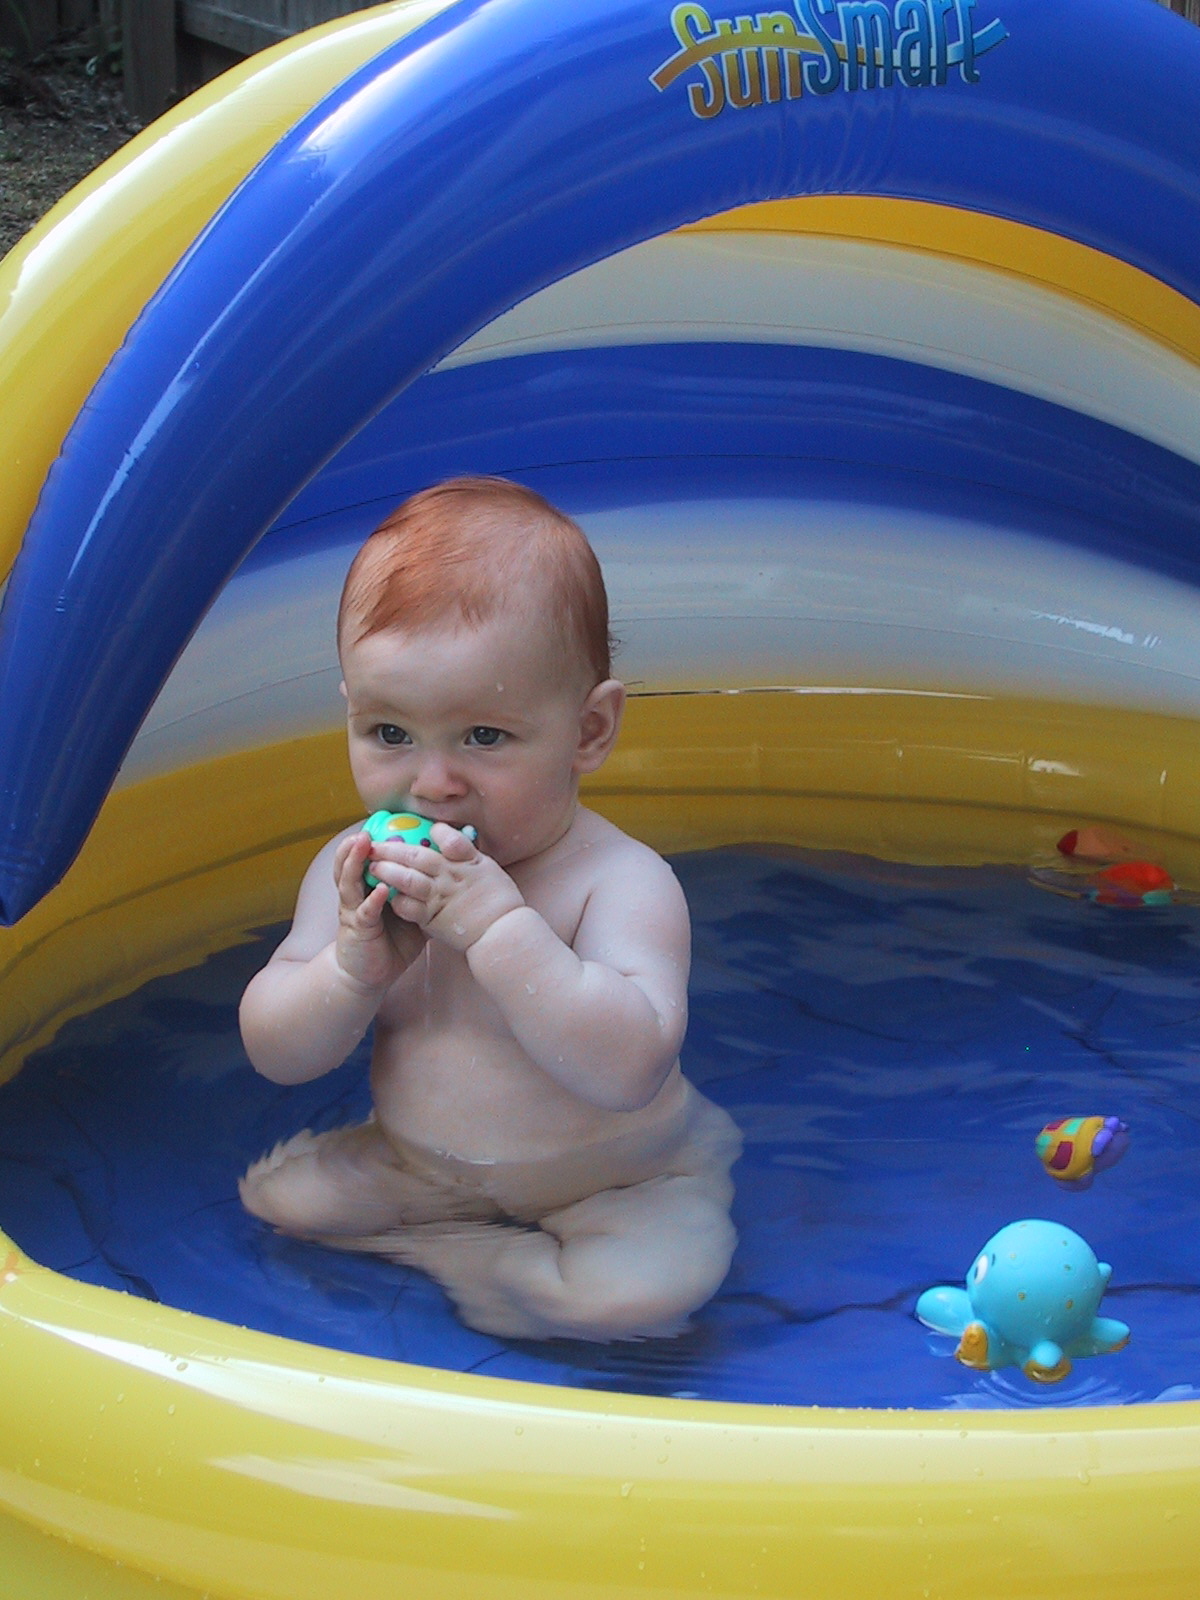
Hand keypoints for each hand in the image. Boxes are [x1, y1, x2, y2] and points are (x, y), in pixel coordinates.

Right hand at [332, 831, 426, 989]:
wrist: (370, 973)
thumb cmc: (391, 940)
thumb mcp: (409, 911)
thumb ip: (422, 891)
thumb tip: (450, 874)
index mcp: (369, 887)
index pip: (368, 859)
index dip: (373, 842)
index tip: (385, 822)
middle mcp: (358, 894)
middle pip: (352, 864)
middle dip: (358, 846)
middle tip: (366, 828)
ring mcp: (355, 910)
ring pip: (350, 881)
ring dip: (355, 862)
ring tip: (362, 844)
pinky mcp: (358, 929)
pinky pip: (364, 912)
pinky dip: (373, 900)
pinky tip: (381, 891)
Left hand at [363, 824, 523, 952]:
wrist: (501, 934)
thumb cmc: (499, 900)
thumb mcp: (489, 868)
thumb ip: (467, 852)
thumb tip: (446, 836)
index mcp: (466, 863)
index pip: (448, 839)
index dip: (435, 832)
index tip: (425, 829)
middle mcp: (450, 877)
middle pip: (418, 857)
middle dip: (394, 848)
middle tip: (375, 844)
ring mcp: (440, 898)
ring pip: (409, 880)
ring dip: (389, 871)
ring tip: (374, 866)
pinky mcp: (433, 920)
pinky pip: (410, 908)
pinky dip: (397, 900)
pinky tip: (387, 895)